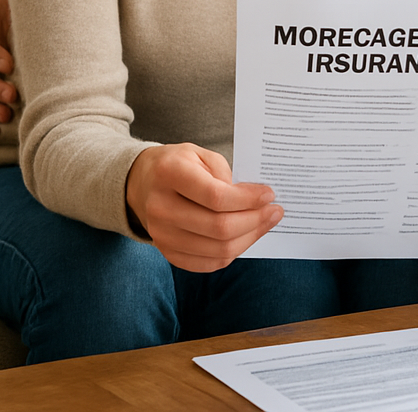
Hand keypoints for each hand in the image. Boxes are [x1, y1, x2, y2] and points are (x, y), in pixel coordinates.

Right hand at [125, 143, 282, 271]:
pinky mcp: (167, 252)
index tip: (269, 194)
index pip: (215, 196)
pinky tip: (246, 237)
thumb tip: (251, 200)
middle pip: (218, 227)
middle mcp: (161, 207)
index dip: (248, 199)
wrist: (142, 183)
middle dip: (255, 221)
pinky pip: (207, 263)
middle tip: (275, 211)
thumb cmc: (178, 165)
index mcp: (170, 174)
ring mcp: (161, 234)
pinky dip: (232, 253)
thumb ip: (224, 173)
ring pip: (216, 250)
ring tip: (266, 223)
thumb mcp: (200, 153)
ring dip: (249, 238)